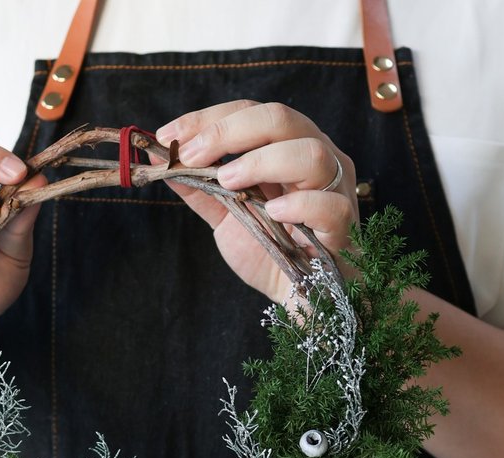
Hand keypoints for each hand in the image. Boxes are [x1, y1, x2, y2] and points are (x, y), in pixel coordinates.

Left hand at [156, 101, 357, 304]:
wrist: (303, 298)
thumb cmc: (273, 252)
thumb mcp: (229, 217)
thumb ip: (200, 189)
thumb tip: (159, 161)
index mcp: (288, 149)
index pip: (252, 114)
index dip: (209, 120)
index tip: (168, 136)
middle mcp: (316, 159)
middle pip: (281, 119)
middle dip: (229, 132)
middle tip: (192, 156)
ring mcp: (336, 190)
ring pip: (311, 154)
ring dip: (263, 161)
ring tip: (228, 181)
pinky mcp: (343, 228)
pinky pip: (330, 206)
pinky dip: (299, 205)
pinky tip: (272, 212)